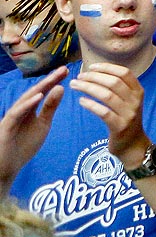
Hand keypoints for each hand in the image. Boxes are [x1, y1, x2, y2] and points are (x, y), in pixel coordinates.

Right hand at [0, 67, 66, 187]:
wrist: (7, 167)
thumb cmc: (23, 145)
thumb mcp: (42, 124)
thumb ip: (50, 108)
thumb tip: (61, 88)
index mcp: (30, 109)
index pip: (43, 91)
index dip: (54, 81)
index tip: (68, 70)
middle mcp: (20, 110)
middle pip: (35, 92)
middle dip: (49, 80)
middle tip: (64, 69)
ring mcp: (12, 118)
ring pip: (25, 100)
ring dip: (39, 89)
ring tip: (53, 79)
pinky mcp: (6, 127)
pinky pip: (17, 114)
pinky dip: (27, 104)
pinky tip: (38, 97)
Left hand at [70, 64, 151, 165]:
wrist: (133, 145)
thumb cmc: (126, 120)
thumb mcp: (129, 102)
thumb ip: (120, 88)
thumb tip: (98, 72)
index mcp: (138, 91)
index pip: (124, 73)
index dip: (107, 68)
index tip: (90, 67)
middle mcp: (136, 101)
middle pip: (114, 82)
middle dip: (94, 77)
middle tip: (78, 77)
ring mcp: (129, 114)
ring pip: (107, 95)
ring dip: (88, 88)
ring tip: (75, 86)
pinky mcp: (120, 127)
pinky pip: (103, 112)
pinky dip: (90, 105)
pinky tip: (81, 101)